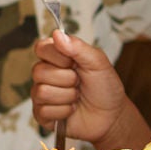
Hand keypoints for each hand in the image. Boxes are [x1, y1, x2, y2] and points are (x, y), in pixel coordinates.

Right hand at [30, 30, 143, 148]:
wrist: (112, 116)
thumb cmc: (105, 87)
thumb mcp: (98, 63)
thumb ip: (78, 47)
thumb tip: (57, 34)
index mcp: (57, 57)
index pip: (41, 48)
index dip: (57, 56)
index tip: (74, 62)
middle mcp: (46, 74)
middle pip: (38, 71)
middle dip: (67, 79)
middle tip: (79, 82)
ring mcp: (42, 94)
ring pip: (42, 92)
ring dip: (67, 96)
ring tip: (77, 96)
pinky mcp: (42, 114)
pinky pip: (44, 111)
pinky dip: (64, 111)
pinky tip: (72, 110)